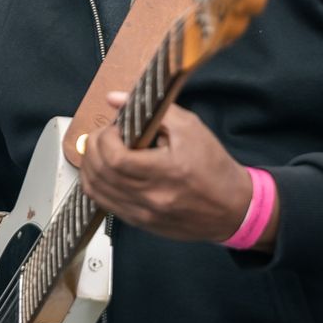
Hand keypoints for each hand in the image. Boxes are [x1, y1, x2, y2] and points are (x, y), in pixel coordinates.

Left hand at [78, 91, 275, 249]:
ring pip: (96, 191)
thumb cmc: (214, 167)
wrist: (233, 208)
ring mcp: (143, 214)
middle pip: (101, 173)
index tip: (114, 128)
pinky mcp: (139, 223)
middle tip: (102, 135)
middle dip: (92, 148)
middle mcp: (151, 198)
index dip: (105, 139)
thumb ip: (154, 111)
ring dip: (90, 166)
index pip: (116, 158)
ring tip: (100, 150)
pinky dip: (96, 184)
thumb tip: (116, 98)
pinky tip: (103, 171)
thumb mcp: (191, 128)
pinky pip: (104, 204)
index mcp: (166, 172)